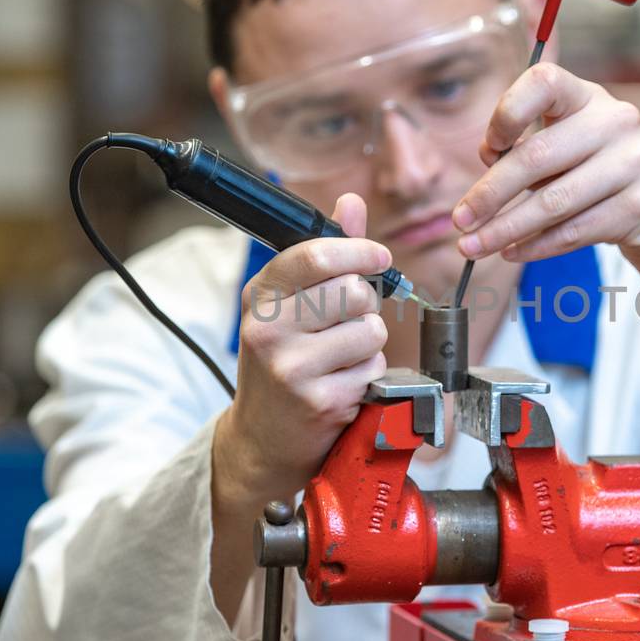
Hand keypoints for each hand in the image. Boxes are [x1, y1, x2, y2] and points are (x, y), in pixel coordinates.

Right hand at [215, 194, 389, 506]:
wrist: (263, 437)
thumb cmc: (283, 361)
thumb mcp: (289, 305)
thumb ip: (324, 254)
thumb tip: (351, 203)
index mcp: (260, 296)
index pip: (314, 256)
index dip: (358, 251)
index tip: (379, 257)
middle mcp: (268, 329)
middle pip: (354, 292)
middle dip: (364, 305)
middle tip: (345, 323)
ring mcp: (291, 368)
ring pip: (370, 331)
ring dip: (368, 343)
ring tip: (339, 358)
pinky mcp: (320, 401)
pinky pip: (373, 369)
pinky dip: (367, 375)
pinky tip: (341, 385)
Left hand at [451, 63, 639, 291]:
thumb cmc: (611, 178)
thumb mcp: (577, 148)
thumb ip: (535, 149)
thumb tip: (486, 164)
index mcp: (590, 98)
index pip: (542, 81)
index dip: (506, 112)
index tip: (487, 148)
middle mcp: (616, 122)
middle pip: (535, 156)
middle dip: (488, 194)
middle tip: (459, 220)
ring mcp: (633, 164)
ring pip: (551, 202)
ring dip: (504, 229)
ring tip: (473, 247)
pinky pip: (573, 231)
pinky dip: (536, 246)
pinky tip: (513, 251)